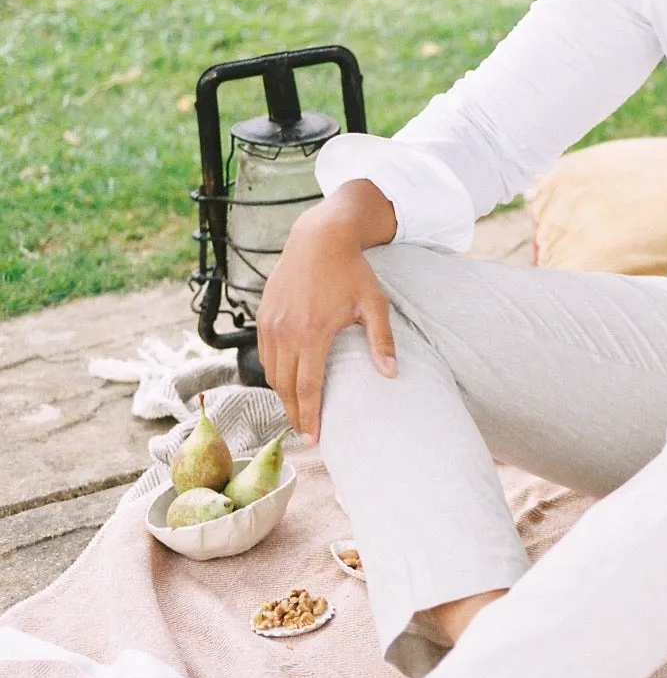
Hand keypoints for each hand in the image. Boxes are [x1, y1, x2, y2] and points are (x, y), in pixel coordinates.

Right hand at [257, 181, 398, 441]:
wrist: (319, 238)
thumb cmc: (352, 271)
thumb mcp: (374, 304)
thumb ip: (382, 341)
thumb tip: (392, 375)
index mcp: (312, 333)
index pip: (308, 387)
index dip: (310, 416)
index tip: (314, 439)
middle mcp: (285, 332)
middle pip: (285, 386)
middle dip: (295, 413)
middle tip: (306, 434)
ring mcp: (270, 324)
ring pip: (271, 372)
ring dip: (282, 396)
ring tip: (298, 413)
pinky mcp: (263, 316)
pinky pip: (264, 355)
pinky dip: (273, 373)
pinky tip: (286, 383)